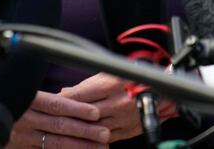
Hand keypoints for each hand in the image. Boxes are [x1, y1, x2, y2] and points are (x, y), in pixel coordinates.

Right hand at [6, 91, 109, 148]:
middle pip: (59, 126)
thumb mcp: (25, 91)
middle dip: (85, 130)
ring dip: (80, 146)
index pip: (56, 105)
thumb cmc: (11, 100)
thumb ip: (46, 96)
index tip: (95, 112)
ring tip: (100, 146)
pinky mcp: (23, 148)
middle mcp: (25, 119)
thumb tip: (70, 93)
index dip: (77, 109)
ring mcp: (23, 137)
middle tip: (105, 133)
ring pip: (56, 143)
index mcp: (27, 100)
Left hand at [61, 73, 177, 142]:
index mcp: (111, 84)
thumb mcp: (107, 74)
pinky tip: (83, 139)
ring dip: (78, 130)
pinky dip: (93, 139)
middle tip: (53, 119)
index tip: (51, 104)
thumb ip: (86, 85)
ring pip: (94, 128)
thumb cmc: (132, 77)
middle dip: (67, 117)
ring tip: (64, 131)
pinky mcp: (129, 130)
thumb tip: (65, 93)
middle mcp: (117, 101)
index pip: (80, 95)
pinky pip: (107, 138)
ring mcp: (124, 118)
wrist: (161, 90)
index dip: (63, 101)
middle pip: (85, 114)